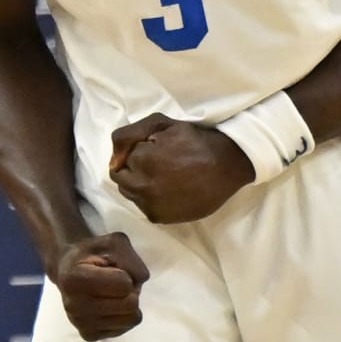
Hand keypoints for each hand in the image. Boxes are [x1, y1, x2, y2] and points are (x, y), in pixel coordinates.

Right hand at [49, 233, 150, 341]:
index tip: (110, 269)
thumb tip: (139, 283)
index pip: (125, 284)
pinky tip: (107, 305)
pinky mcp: (89, 336)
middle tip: (115, 282)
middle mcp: (74, 306)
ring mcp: (80, 324)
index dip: (126, 273)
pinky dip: (121, 316)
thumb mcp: (115, 243)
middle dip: (130, 290)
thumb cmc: (93, 254)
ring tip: (111, 293)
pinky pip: (125, 328)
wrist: (68, 269)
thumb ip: (131, 258)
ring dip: (127, 303)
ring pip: (131, 319)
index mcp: (75, 279)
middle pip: (130, 305)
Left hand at [108, 114, 253, 225]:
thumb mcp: (160, 123)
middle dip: (134, 169)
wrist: (228, 166)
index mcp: (142, 161)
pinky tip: (169, 189)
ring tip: (164, 175)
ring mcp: (151, 205)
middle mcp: (143, 187)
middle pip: (121, 178)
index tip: (154, 150)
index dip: (136, 153)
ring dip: (140, 184)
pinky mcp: (160, 218)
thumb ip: (128, 136)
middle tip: (158, 163)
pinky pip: (143, 207)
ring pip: (130, 194)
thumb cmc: (194, 140)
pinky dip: (150, 198)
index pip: (120, 160)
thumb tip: (112, 161)